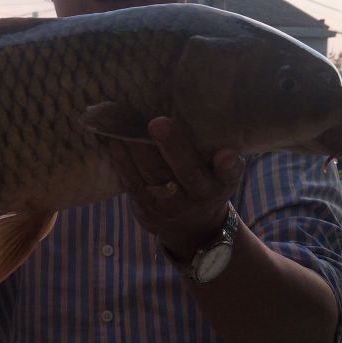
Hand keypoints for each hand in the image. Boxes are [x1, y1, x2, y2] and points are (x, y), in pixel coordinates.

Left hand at [102, 116, 244, 258]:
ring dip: (138, 149)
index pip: (227, 175)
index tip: (226, 154)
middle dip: (172, 146)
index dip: (227, 166)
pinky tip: (114, 141)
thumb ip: (217, 155)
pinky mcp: (145, 208)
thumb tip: (204, 113)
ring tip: (126, 124)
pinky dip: (122, 161)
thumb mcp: (220, 176)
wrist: (191, 229)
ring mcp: (169, 206)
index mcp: (219, 186)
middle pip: (186, 171)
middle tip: (158, 122)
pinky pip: (132, 183)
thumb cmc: (205, 186)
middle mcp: (197, 197)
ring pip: (154, 175)